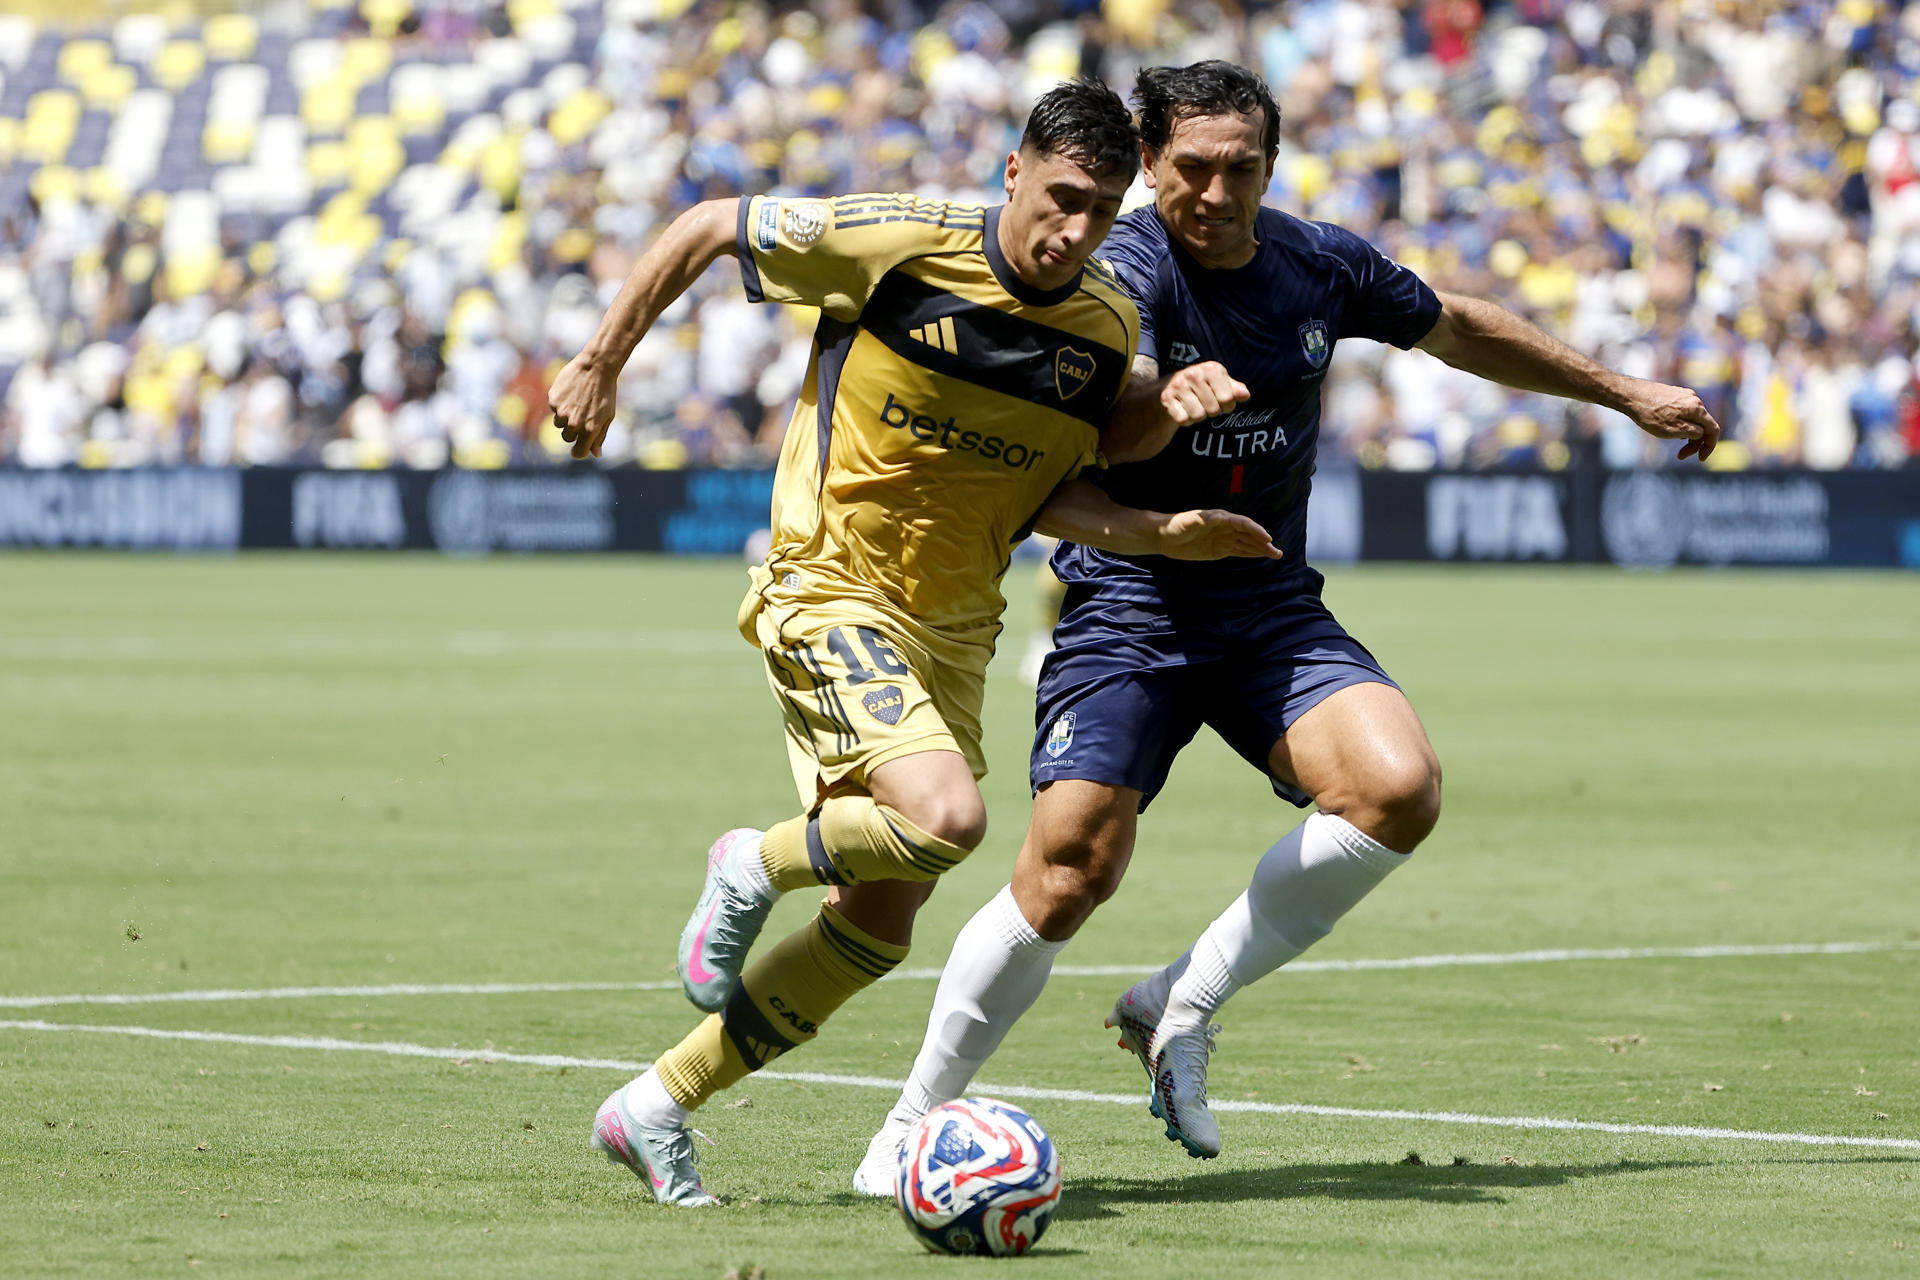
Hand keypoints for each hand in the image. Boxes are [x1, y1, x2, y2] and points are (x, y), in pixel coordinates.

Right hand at [548, 354, 619, 459]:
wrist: (596, 366)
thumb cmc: (606, 392)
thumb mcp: (608, 416)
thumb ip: (600, 436)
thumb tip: (596, 454)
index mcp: (589, 430)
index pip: (578, 453)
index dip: (579, 451)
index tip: (579, 447)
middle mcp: (574, 423)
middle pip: (567, 438)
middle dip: (574, 431)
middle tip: (583, 414)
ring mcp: (561, 412)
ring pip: (559, 423)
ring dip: (566, 417)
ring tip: (578, 401)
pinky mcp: (553, 400)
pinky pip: (554, 408)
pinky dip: (561, 403)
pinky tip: (571, 392)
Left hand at [1156, 509, 1283, 560]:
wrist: (1165, 536)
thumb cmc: (1176, 524)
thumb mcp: (1188, 520)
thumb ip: (1203, 519)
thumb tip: (1218, 516)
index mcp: (1221, 518)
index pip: (1243, 524)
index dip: (1256, 531)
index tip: (1266, 538)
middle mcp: (1226, 528)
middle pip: (1249, 535)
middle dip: (1263, 543)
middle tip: (1277, 552)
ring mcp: (1224, 539)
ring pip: (1246, 544)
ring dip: (1261, 549)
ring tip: (1276, 555)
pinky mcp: (1219, 550)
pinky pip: (1238, 551)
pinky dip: (1250, 554)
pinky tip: (1261, 556)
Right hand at [1161, 361, 1249, 425]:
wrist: (1172, 387)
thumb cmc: (1204, 387)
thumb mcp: (1222, 385)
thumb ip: (1236, 390)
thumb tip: (1245, 395)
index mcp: (1212, 369)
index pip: (1228, 399)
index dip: (1227, 406)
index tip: (1221, 401)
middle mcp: (1194, 373)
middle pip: (1213, 409)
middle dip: (1212, 412)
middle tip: (1206, 404)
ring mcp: (1178, 385)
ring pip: (1198, 415)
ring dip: (1198, 417)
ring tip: (1195, 406)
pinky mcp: (1167, 397)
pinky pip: (1183, 419)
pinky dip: (1185, 420)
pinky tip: (1183, 410)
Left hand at [1621, 379, 1721, 461]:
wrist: (1630, 395)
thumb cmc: (1650, 414)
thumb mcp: (1674, 430)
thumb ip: (1693, 433)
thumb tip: (1702, 434)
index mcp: (1697, 408)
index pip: (1713, 429)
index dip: (1709, 446)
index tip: (1700, 459)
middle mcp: (1694, 399)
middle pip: (1703, 425)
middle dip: (1695, 443)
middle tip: (1681, 456)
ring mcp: (1683, 395)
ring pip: (1692, 419)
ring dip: (1687, 434)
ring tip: (1670, 439)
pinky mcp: (1673, 395)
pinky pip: (1683, 413)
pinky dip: (1680, 424)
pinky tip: (1665, 429)